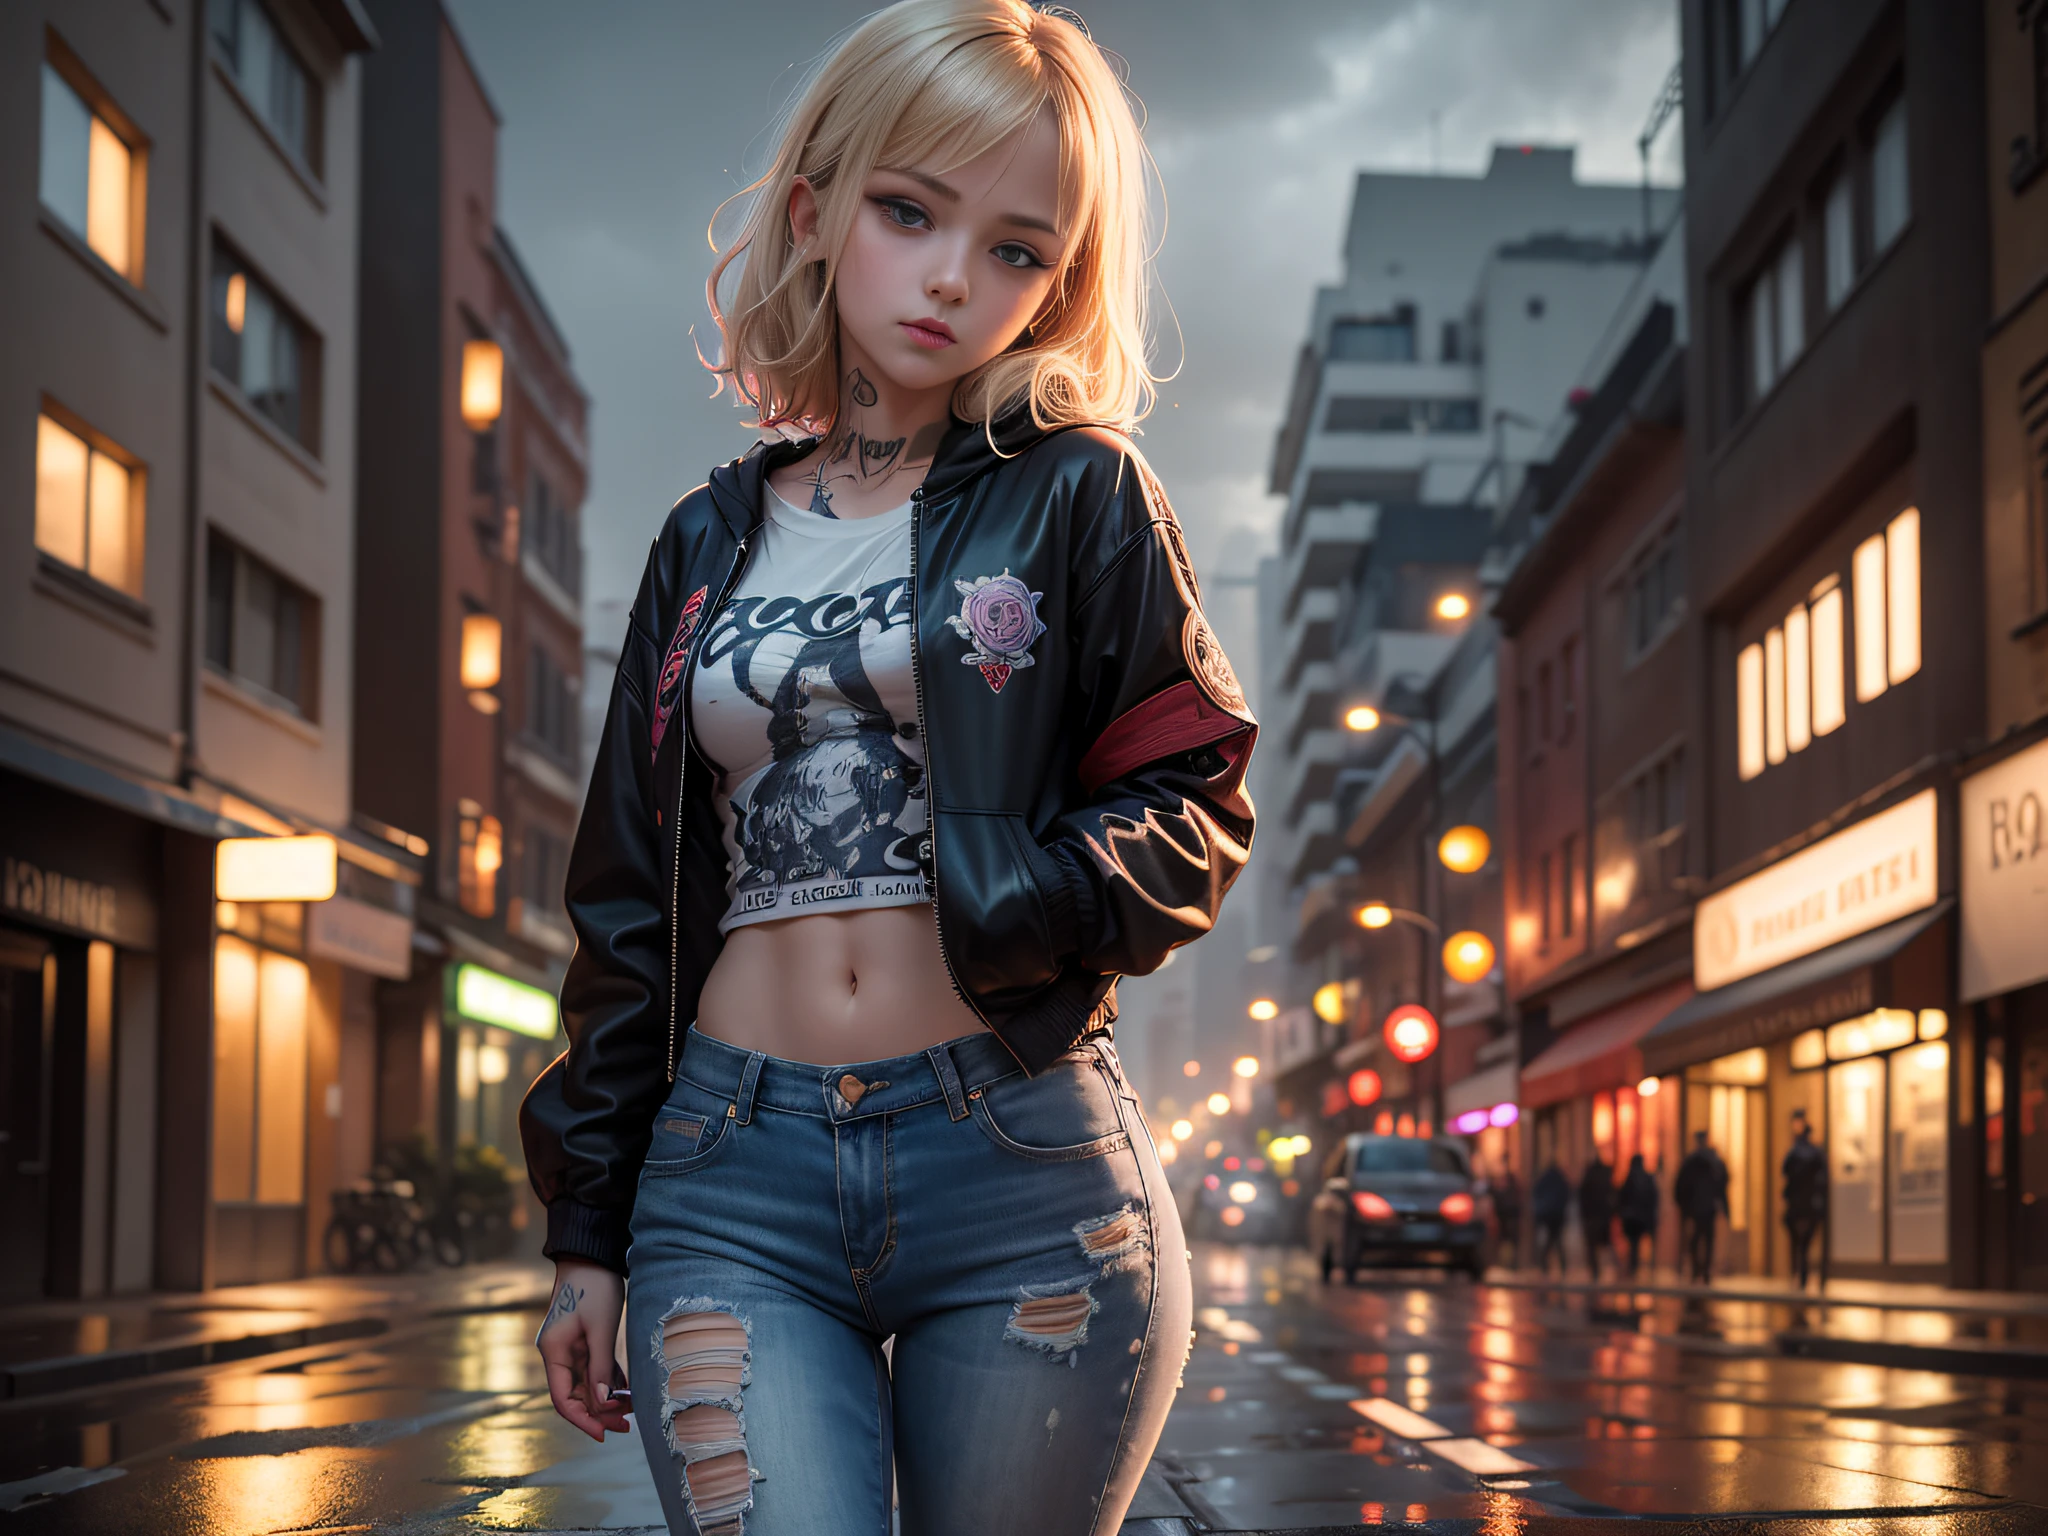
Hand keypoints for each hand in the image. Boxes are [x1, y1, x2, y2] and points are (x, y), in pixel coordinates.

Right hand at [536, 1260, 630, 1440]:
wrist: (592, 1255)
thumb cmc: (594, 1286)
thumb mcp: (599, 1328)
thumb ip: (600, 1366)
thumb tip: (603, 1402)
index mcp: (554, 1352)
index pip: (563, 1399)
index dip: (582, 1419)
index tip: (602, 1434)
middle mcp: (558, 1354)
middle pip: (575, 1395)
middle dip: (598, 1413)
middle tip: (624, 1427)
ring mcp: (571, 1348)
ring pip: (587, 1385)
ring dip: (606, 1400)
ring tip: (630, 1413)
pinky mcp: (585, 1341)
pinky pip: (595, 1370)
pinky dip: (610, 1382)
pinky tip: (627, 1392)